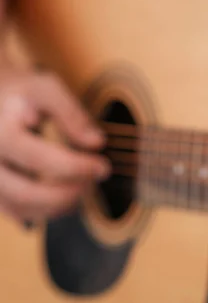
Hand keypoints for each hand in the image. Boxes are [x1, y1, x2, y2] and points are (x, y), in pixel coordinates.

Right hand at [0, 68, 109, 221]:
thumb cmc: (26, 95)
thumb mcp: (48, 89)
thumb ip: (72, 113)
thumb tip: (96, 143)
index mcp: (0, 132)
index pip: (38, 159)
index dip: (76, 167)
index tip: (103, 166)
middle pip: (26, 193)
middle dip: (68, 193)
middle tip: (94, 182)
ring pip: (23, 209)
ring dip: (60, 205)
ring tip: (84, 186)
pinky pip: (21, 213)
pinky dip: (49, 210)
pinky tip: (69, 194)